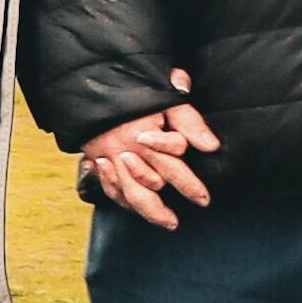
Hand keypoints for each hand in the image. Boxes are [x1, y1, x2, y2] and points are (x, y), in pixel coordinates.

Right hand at [82, 89, 219, 231]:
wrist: (89, 80)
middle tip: (178, 220)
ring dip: (148, 211)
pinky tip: (134, 207)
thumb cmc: (134, 88)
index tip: (203, 199)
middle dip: (167, 205)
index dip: (190, 184)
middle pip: (150, 187)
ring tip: (166, 222)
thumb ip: (189, 122)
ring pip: (129, 194)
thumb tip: (212, 146)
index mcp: (147, 137)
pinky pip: (109, 187)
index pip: (173, 167)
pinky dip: (122, 200)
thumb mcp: (167, 98)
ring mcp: (110, 158)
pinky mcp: (95, 158)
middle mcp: (128, 152)